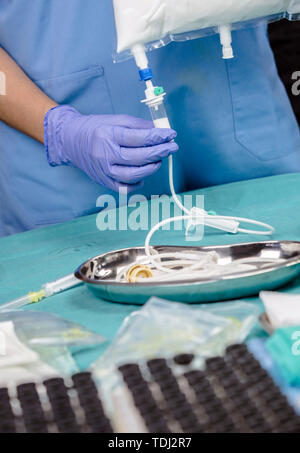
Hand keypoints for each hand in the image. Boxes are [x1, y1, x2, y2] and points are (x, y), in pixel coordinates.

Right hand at [44, 105, 177, 191]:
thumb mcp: (115, 119)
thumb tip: (159, 131)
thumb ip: (137, 125)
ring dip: (151, 168)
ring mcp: (103, 171)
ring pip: (133, 175)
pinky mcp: (103, 181)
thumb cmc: (96, 128)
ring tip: (159, 160)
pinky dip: (137, 182)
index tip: (171, 134)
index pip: (138, 138)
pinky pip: (124, 188)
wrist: (71, 141)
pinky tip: (143, 174)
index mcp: (107, 135)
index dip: (158, 137)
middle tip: (172, 147)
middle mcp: (104, 154)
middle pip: (138, 158)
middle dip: (159, 153)